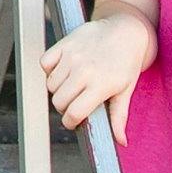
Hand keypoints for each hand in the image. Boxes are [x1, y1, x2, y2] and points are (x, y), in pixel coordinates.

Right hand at [42, 13, 153, 139]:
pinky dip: (49, 69)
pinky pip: (45, 63)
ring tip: (71, 85)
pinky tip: (62, 70)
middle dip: (64, 107)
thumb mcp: (126, 91)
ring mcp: (72, 56)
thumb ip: (120, 117)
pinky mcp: (64, 44)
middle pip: (59, 101)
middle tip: (74, 102)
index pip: (74, 113)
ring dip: (57, 89)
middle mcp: (84, 70)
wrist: (125, 31)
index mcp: (100, 85)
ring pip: (50, 84)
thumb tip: (121, 142)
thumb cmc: (127, 63)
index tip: (73, 121)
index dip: (70, 122)